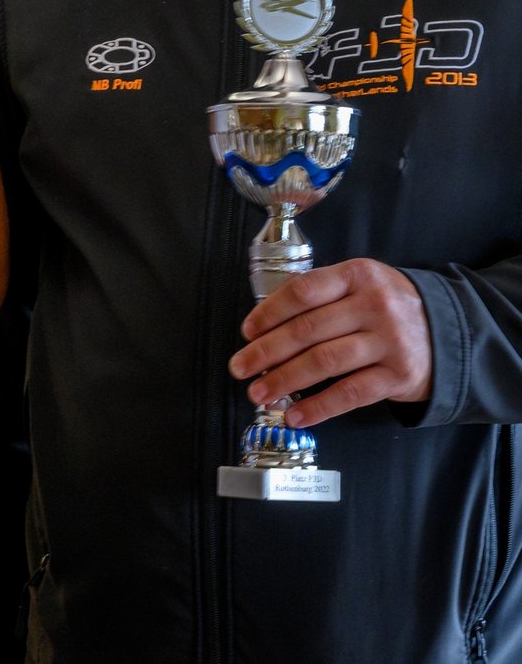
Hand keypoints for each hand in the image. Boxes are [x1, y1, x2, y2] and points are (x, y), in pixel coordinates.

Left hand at [229, 257, 432, 428]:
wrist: (451, 332)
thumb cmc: (389, 308)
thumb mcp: (362, 285)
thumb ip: (323, 295)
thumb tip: (266, 323)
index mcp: (358, 276)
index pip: (303, 291)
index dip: (269, 312)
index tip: (246, 332)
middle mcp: (374, 306)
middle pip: (308, 330)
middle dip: (266, 352)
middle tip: (240, 367)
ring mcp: (389, 341)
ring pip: (324, 362)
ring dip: (284, 381)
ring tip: (259, 393)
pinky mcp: (399, 375)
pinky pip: (350, 393)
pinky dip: (318, 407)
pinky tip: (295, 414)